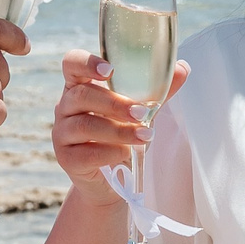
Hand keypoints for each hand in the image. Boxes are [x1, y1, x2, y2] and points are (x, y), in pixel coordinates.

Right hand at [51, 50, 188, 199]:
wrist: (112, 181)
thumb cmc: (122, 137)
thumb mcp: (139, 112)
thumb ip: (156, 91)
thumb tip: (182, 68)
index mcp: (80, 86)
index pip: (72, 63)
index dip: (86, 62)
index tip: (109, 69)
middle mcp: (65, 106)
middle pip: (81, 95)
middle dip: (115, 103)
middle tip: (142, 112)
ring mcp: (62, 133)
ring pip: (85, 125)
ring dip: (118, 130)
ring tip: (145, 135)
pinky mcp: (66, 158)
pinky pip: (86, 153)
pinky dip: (110, 152)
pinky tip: (126, 153)